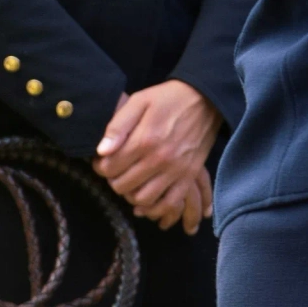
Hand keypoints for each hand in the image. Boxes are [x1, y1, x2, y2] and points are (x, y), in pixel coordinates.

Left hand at [94, 81, 222, 234]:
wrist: (207, 98)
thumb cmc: (169, 98)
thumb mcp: (140, 101)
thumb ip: (118, 125)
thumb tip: (101, 151)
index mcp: (145, 140)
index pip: (109, 168)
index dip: (100, 165)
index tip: (103, 159)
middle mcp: (160, 159)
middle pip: (122, 186)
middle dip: (114, 179)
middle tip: (117, 169)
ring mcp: (177, 170)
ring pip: (142, 199)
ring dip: (131, 194)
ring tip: (132, 180)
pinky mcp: (190, 175)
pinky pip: (170, 203)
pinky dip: (155, 208)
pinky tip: (146, 200)